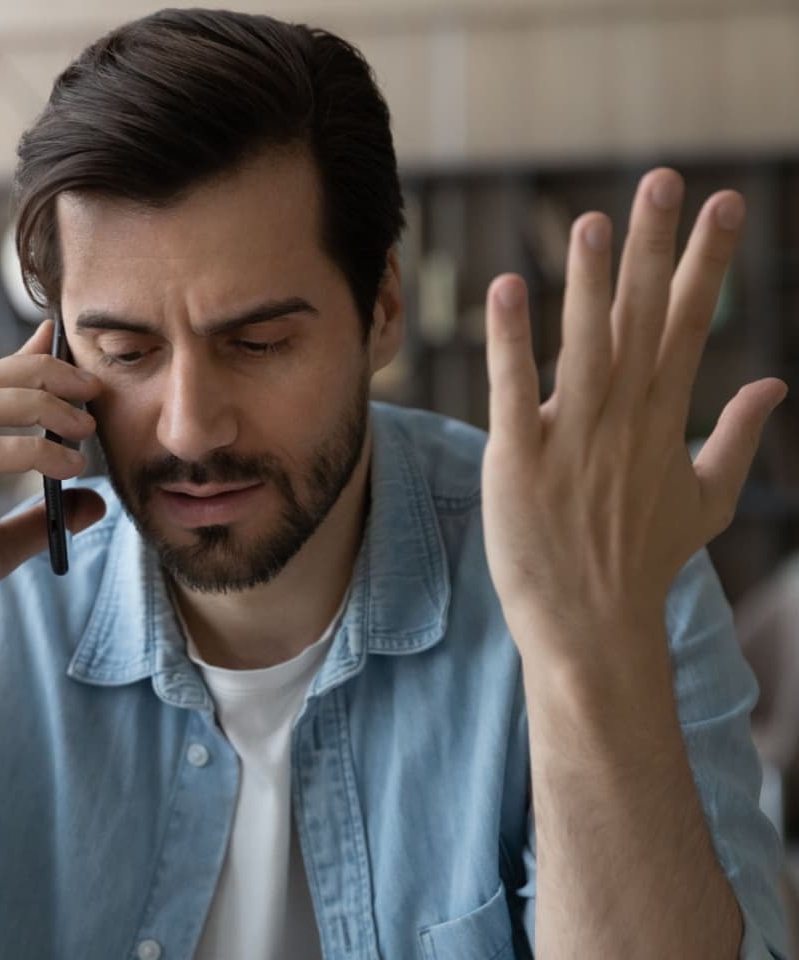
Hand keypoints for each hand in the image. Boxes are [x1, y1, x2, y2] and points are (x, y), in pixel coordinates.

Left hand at [481, 168, 786, 660]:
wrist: (592, 628)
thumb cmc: (641, 564)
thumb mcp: (705, 501)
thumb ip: (738, 439)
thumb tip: (774, 385)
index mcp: (662, 421)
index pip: (689, 326)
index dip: (706, 263)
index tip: (724, 205)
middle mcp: (623, 421)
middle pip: (643, 321)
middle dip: (655, 249)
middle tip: (663, 181)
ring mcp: (572, 440)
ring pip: (585, 346)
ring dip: (588, 282)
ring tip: (591, 221)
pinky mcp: (519, 462)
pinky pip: (514, 390)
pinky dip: (510, 342)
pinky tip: (507, 289)